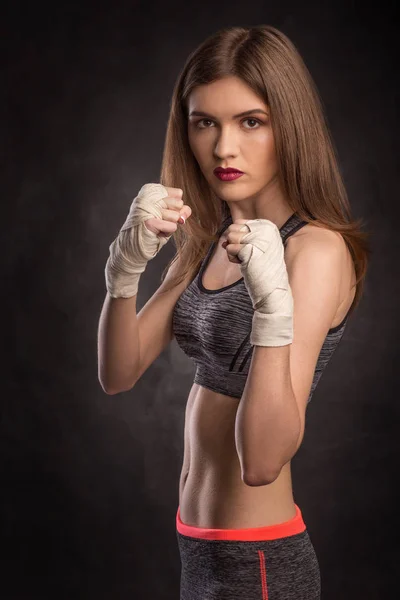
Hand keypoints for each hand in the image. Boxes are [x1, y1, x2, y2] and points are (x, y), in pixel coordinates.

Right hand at [105, 183, 190, 297]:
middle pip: (178, 203)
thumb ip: (181, 210)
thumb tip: (185, 212)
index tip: (163, 212)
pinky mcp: (149, 221)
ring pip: (176, 216)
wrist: (134, 246)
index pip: (178, 194)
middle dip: (173, 217)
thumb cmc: (153, 229)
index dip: (176, 207)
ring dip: (169, 226)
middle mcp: (147, 196)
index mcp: (150, 190)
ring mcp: (147, 208)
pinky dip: (167, 232)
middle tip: (160, 221)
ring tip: (157, 228)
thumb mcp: (169, 216)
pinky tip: (157, 232)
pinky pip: (172, 226)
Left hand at [222, 218, 292, 346]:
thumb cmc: (263, 270)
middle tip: (245, 256)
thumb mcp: (255, 248)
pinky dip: (232, 258)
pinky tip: (242, 264)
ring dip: (232, 250)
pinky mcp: (250, 249)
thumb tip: (224, 236)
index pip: (240, 223)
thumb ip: (242, 238)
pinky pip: (230, 248)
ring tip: (245, 260)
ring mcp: (259, 238)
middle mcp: (266, 230)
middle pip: (234, 228)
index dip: (238, 237)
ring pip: (230, 236)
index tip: (247, 249)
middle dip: (233, 242)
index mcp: (269, 227)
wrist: (272, 290)